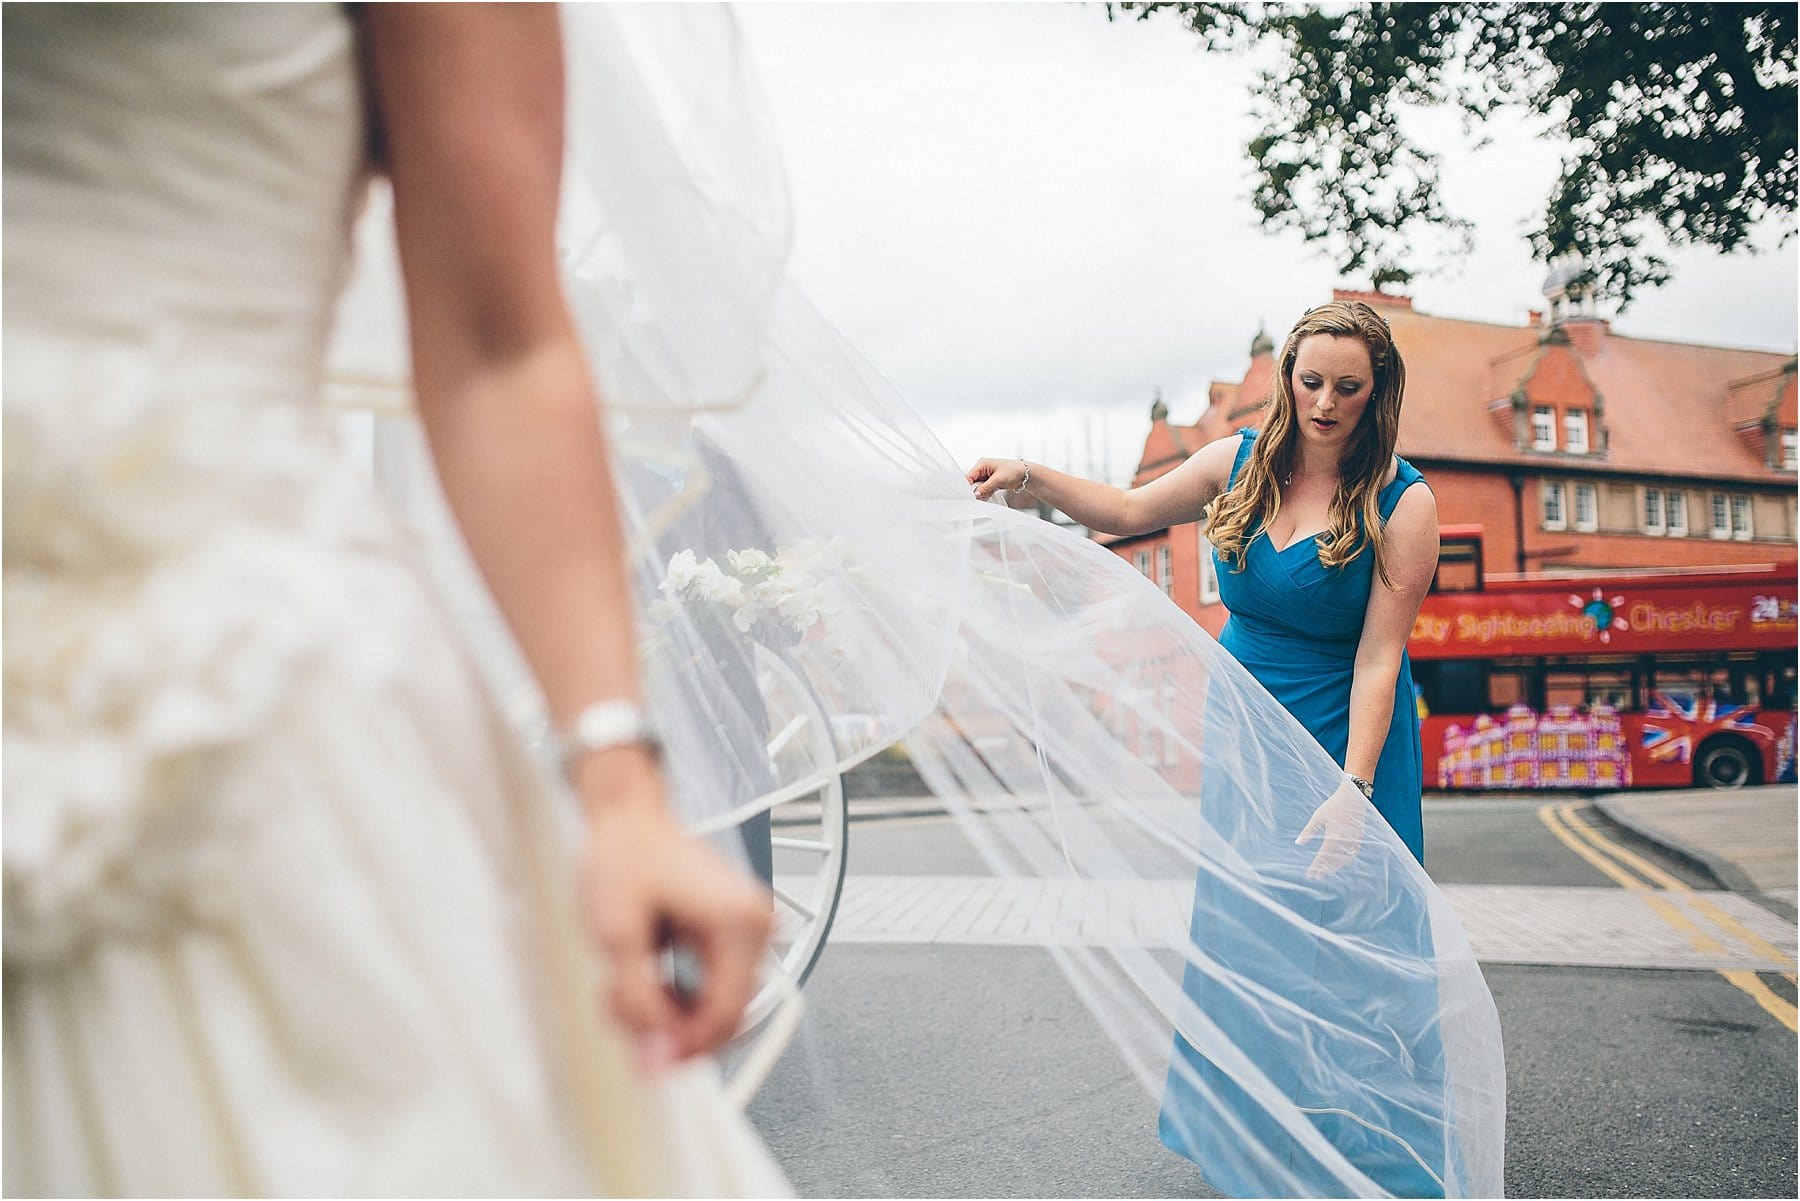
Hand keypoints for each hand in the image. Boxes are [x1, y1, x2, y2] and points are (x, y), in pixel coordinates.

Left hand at [577, 754, 772, 1073]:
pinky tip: (638, 976)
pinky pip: (708, 987)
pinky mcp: (730, 936)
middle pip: (723, 1016)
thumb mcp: (619, 937)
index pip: (726, 1015)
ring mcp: (746, 932)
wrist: (627, 819)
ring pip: (713, 1007)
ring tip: (620, 986)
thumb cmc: (625, 858)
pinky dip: (671, 994)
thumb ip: (639, 1004)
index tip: (647, 1059)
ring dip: (665, 1012)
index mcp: (740, 924)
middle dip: (669, 1027)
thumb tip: (657, 1059)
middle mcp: (755, 928)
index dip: (685, 1047)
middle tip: (622, 1009)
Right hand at [967, 457, 1026, 500]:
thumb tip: (975, 495)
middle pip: (972, 483)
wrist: (1026, 475)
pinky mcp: (991, 483)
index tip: (969, 496)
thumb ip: (985, 488)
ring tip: (988, 494)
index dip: (967, 487)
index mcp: (982, 464)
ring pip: (978, 488)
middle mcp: (983, 470)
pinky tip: (990, 495)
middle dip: (975, 491)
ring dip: (981, 493)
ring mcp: (986, 477)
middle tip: (978, 498)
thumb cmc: (1014, 471)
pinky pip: (984, 490)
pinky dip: (986, 494)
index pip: (969, 476)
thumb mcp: (998, 479)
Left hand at [1295, 777, 1368, 879]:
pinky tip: (1341, 861)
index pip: (1323, 855)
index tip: (1310, 874)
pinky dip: (1346, 859)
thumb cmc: (1333, 805)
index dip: (1316, 866)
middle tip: (1318, 876)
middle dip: (1326, 869)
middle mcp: (1345, 840)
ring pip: (1345, 858)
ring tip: (1327, 871)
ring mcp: (1354, 839)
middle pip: (1334, 860)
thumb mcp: (1318, 816)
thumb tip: (1298, 843)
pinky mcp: (1359, 836)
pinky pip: (1353, 853)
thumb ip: (1309, 831)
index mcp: (1334, 835)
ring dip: (1336, 866)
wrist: (1353, 795)